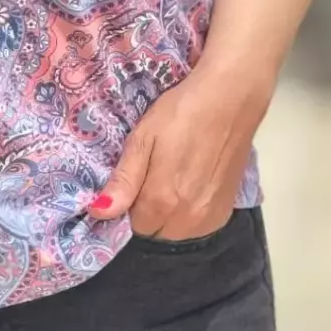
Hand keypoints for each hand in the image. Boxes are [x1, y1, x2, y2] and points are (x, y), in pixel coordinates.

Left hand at [88, 69, 269, 239]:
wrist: (231, 99)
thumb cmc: (181, 113)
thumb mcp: (143, 138)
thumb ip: (124, 180)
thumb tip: (99, 213)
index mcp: (162, 201)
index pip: (133, 225)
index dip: (129, 205)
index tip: (134, 181)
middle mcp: (188, 218)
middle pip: (155, 232)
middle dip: (148, 212)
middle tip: (154, 174)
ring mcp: (211, 217)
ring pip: (176, 231)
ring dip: (169, 215)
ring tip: (174, 177)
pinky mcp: (227, 210)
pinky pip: (198, 226)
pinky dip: (190, 213)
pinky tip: (193, 184)